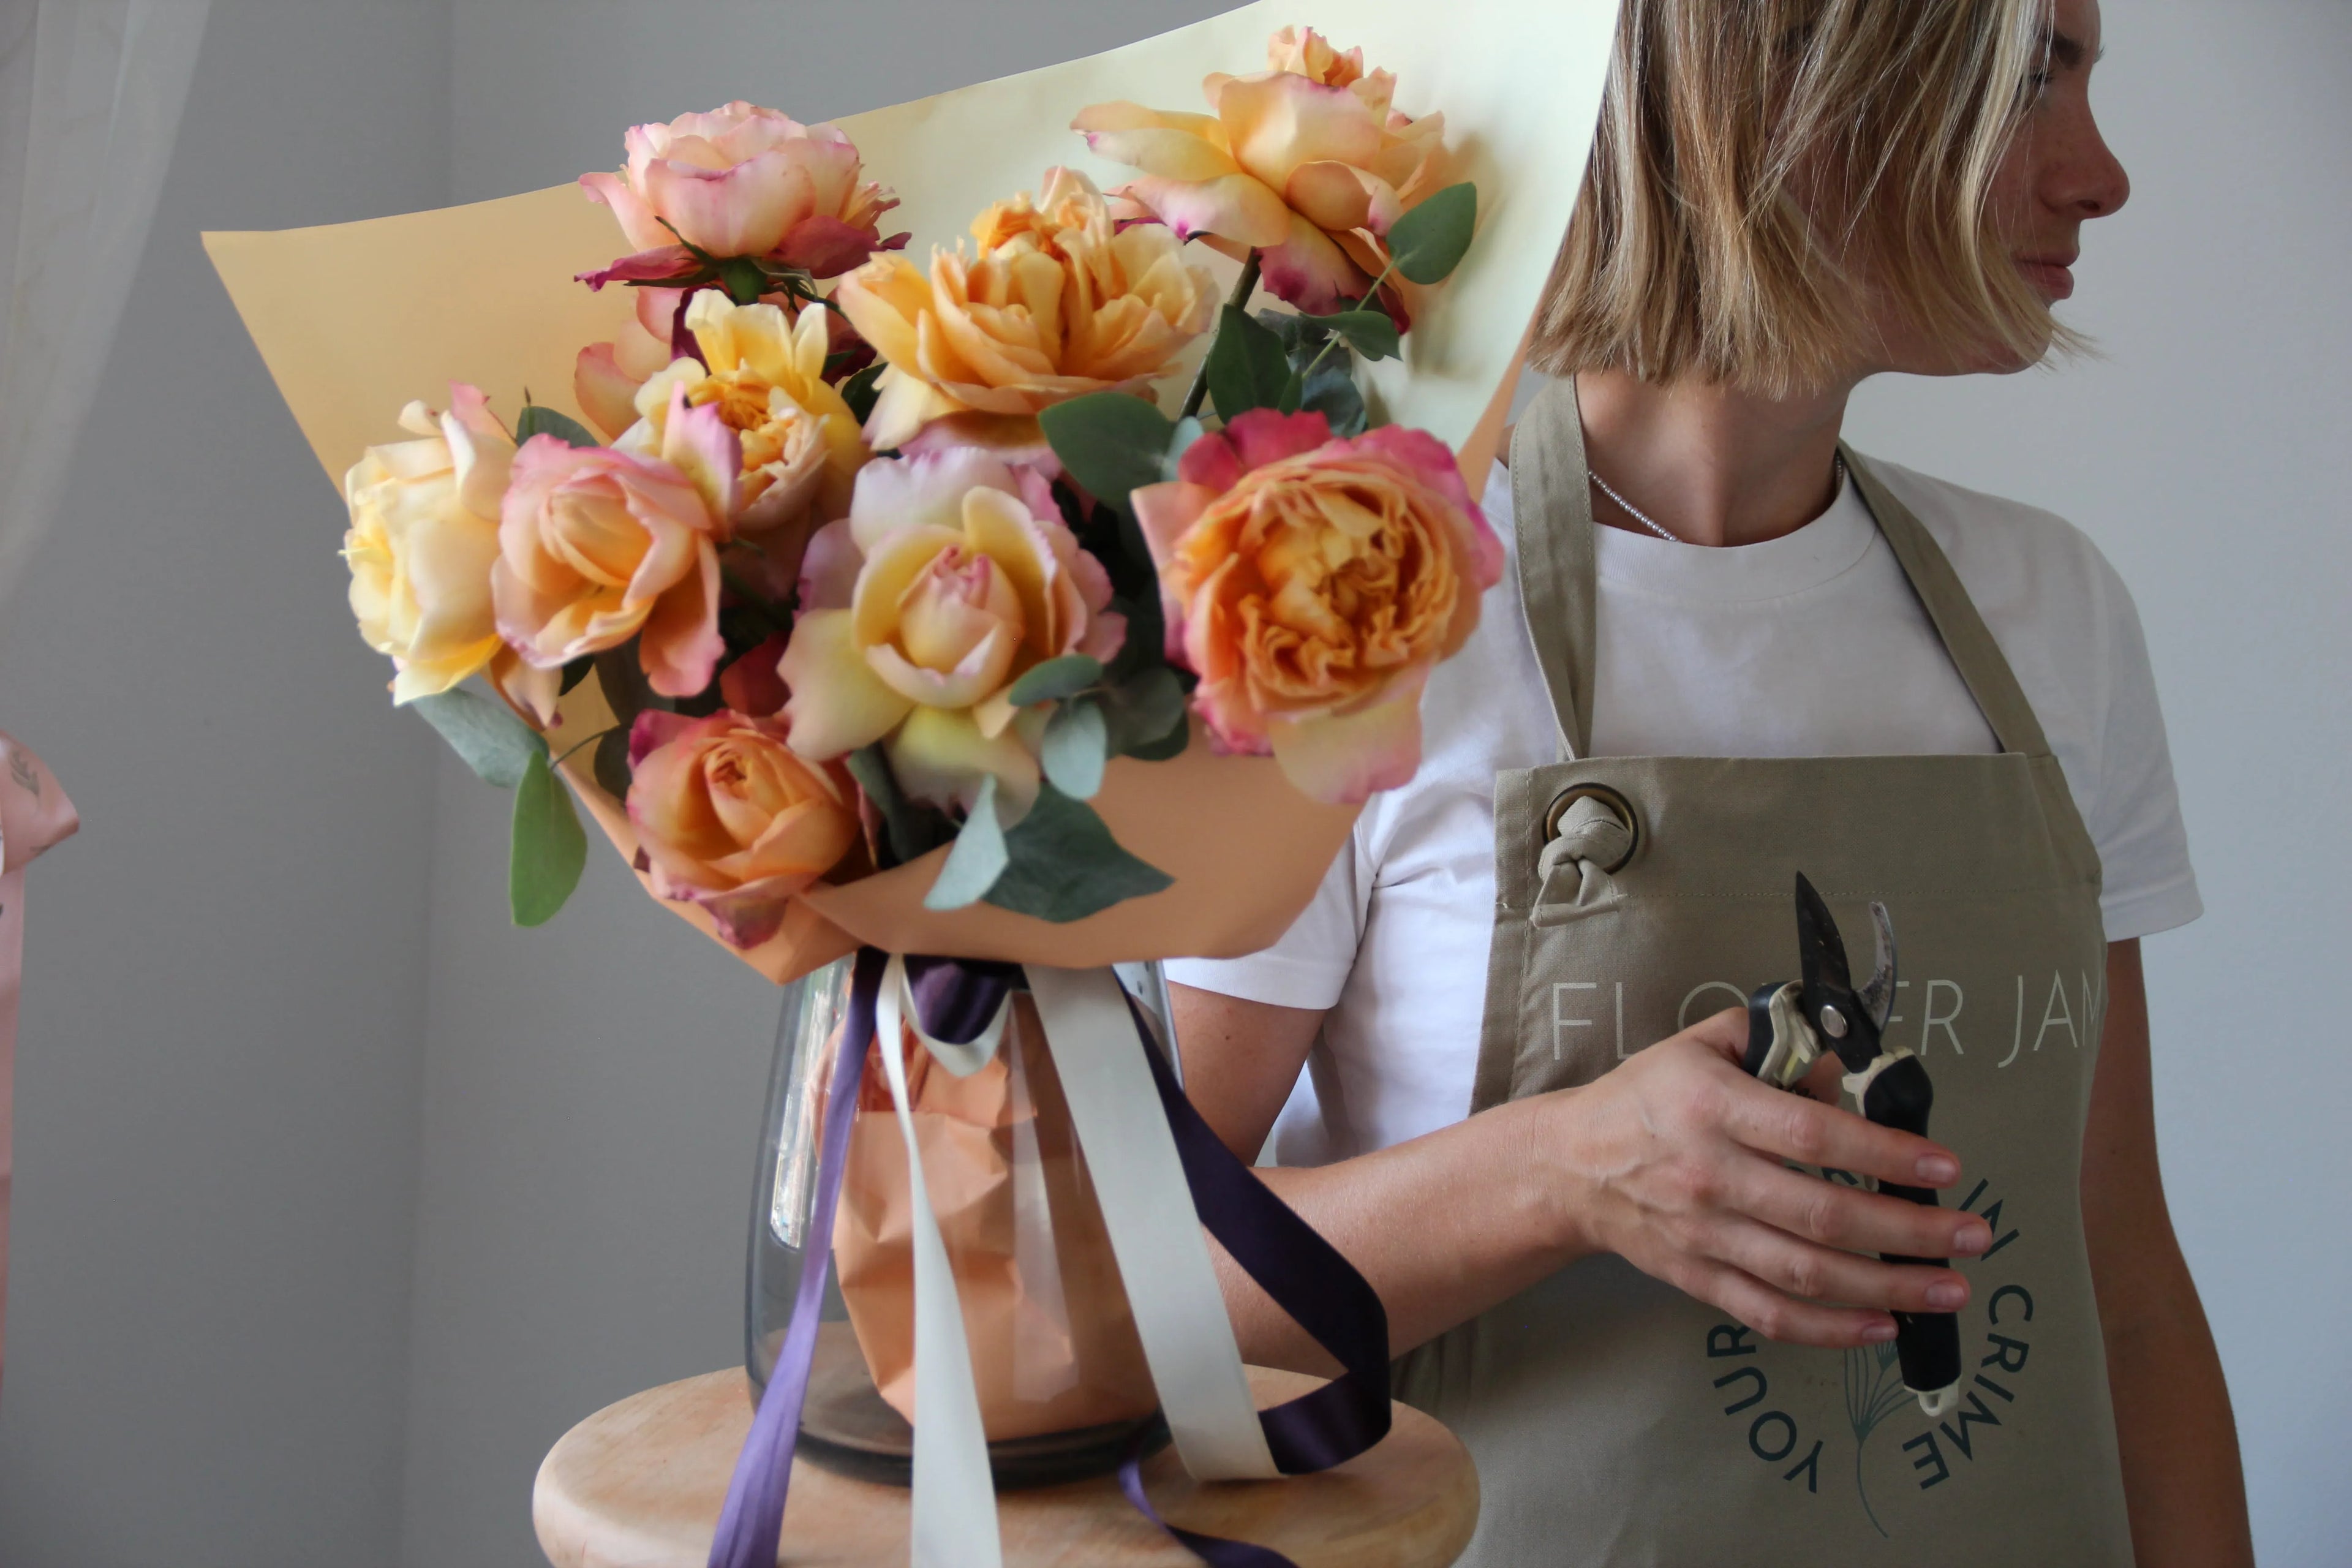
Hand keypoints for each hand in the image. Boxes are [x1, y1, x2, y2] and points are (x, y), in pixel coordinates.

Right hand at [1538, 1008, 1991, 1347]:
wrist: (1570, 1166)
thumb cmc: (1646, 1097)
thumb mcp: (1702, 1046)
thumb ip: (1774, 1043)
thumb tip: (1844, 1068)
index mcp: (1713, 1106)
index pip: (1811, 1134)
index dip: (1883, 1152)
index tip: (1944, 1167)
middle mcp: (1709, 1174)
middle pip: (1821, 1213)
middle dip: (1908, 1230)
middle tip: (1973, 1236)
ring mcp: (1703, 1234)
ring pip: (1804, 1274)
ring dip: (1886, 1286)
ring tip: (1949, 1289)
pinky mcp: (1697, 1277)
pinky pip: (1769, 1314)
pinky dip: (1828, 1330)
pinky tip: (1882, 1327)